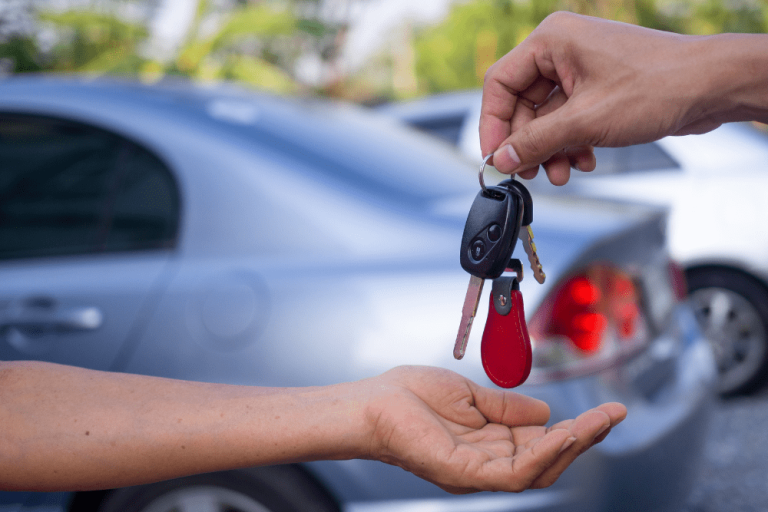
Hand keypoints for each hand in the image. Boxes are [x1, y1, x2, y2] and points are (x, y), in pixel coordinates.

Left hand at [364, 366, 625, 493]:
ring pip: (538, 469)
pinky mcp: (464, 474)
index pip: (542, 443)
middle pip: (548, 459)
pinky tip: (563, 433)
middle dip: (585, 438)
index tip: (605, 411)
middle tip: (614, 415)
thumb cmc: (409, 396)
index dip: (576, 429)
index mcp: (490, 444)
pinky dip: (542, 455)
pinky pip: (513, 472)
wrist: (371, 401)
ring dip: (572, 446)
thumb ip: (506, 406)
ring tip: (598, 423)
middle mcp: (487, 463)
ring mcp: (476, 472)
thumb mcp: (469, 394)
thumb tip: (546, 411)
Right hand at [480, 12, 735, 184]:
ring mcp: (581, 71)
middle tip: (530, 173)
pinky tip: (585, 160)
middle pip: (523, 106)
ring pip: (546, 119)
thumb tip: (500, 160)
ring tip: (563, 173)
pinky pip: (568, 121)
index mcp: (552, 41)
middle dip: (529, 145)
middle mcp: (562, 51)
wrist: (712, 87)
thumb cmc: (658, 85)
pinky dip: (571, 144)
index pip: (500, 84)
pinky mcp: (597, 89)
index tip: (495, 158)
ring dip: (551, 150)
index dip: (493, 125)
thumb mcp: (585, 121)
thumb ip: (536, 142)